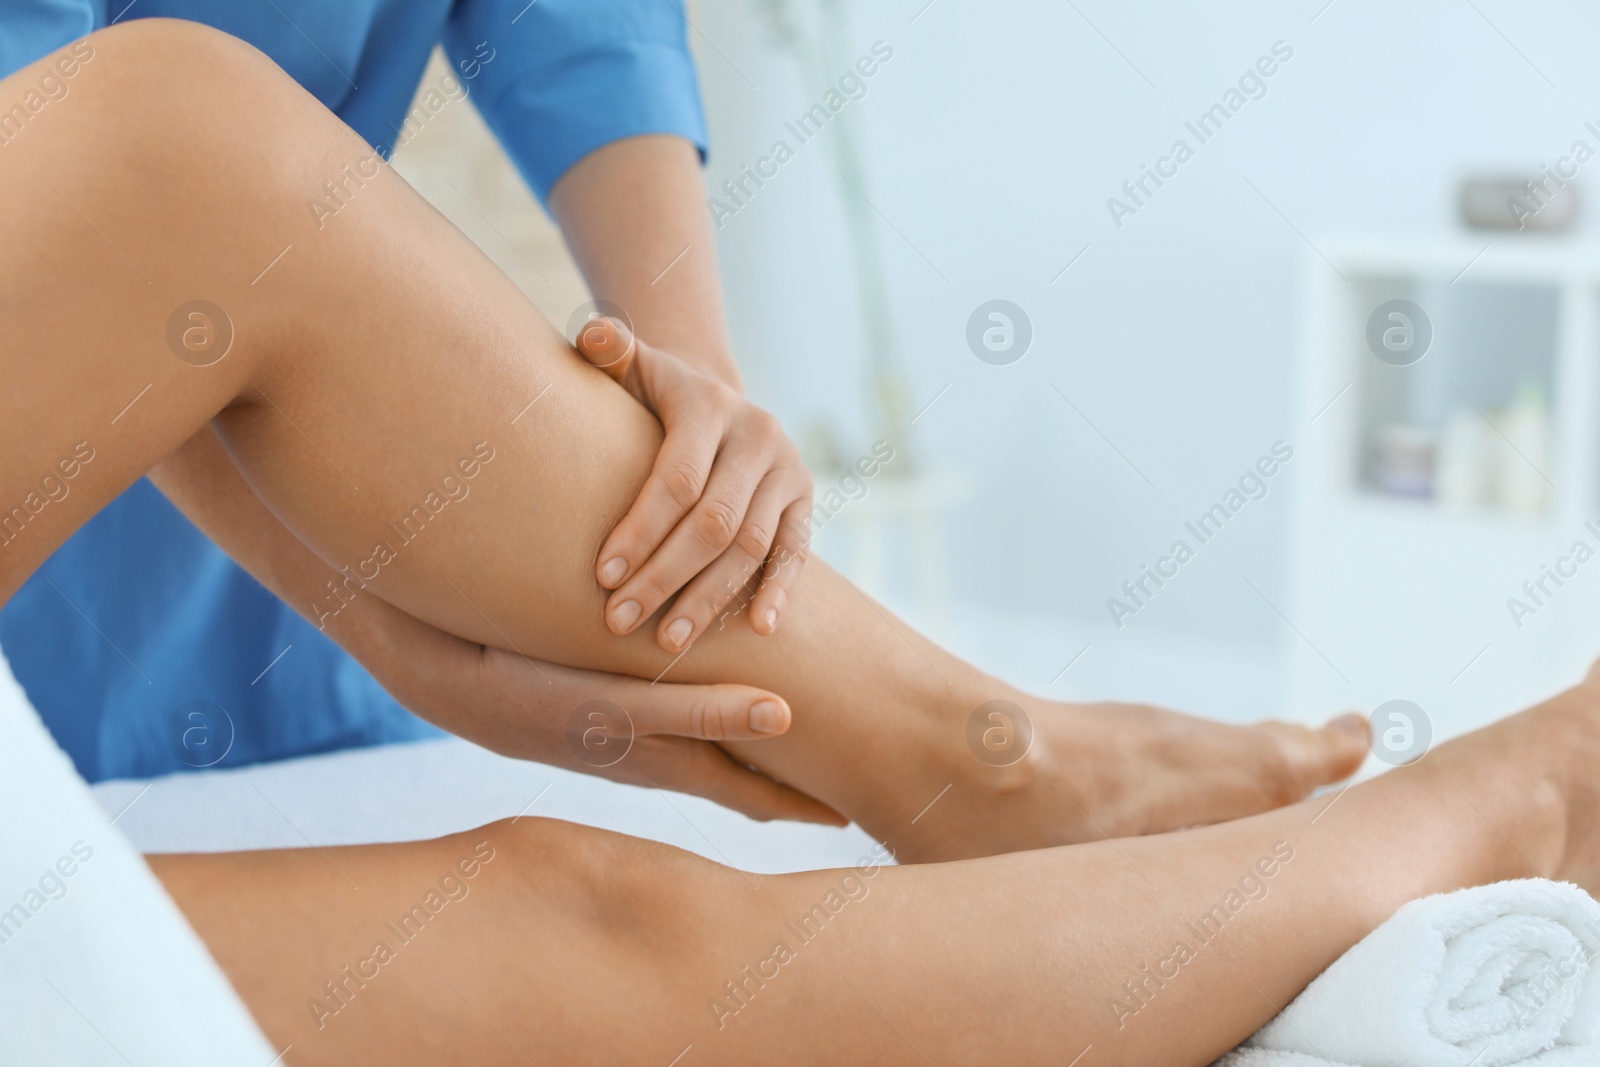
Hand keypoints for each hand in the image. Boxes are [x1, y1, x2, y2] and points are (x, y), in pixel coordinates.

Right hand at [382, 613, 843, 825]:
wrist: (451, 680)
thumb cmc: (541, 693)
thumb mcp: (626, 707)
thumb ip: (705, 713)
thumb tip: (787, 718)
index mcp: (670, 764)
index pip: (753, 797)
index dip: (803, 808)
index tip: (853, 815)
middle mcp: (652, 759)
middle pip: (736, 781)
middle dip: (785, 787)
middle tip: (840, 789)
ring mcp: (623, 740)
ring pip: (704, 753)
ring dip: (746, 756)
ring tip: (787, 746)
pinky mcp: (599, 711)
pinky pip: (670, 723)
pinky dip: (705, 722)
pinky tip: (702, 699)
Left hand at [574, 317, 811, 653]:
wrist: (715, 401)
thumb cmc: (651, 398)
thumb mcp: (631, 368)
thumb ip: (607, 349)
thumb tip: (592, 334)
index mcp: (711, 404)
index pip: (676, 478)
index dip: (641, 530)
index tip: (602, 576)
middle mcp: (758, 435)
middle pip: (714, 522)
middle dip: (664, 576)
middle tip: (619, 622)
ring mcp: (788, 470)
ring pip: (751, 547)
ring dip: (709, 598)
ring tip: (666, 642)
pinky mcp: (806, 501)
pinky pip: (795, 552)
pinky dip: (779, 592)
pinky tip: (758, 631)